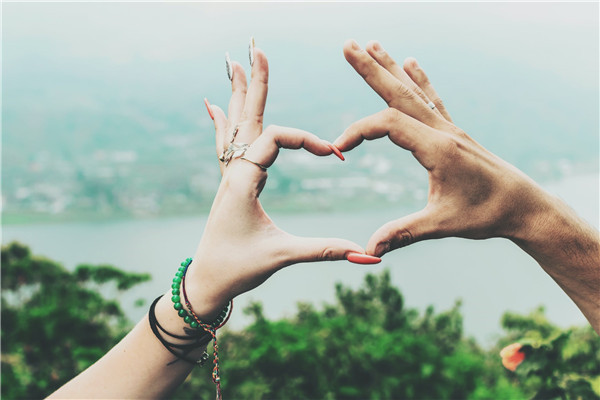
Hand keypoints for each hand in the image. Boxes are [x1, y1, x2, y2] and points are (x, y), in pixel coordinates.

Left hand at [192, 45, 370, 319]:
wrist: (205, 282)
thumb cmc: (238, 268)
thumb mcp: (281, 257)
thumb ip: (323, 251)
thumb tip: (367, 255)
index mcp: (242, 181)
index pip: (275, 139)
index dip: (307, 140)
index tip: (334, 154)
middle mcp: (232, 172)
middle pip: (246, 118)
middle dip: (255, 84)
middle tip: (256, 49)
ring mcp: (229, 176)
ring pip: (234, 126)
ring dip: (239, 95)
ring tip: (235, 65)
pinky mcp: (231, 184)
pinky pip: (227, 143)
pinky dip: (224, 120)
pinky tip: (213, 106)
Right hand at [334, 40, 598, 330]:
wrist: (524, 206)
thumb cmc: (486, 214)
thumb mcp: (443, 225)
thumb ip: (403, 234)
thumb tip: (368, 250)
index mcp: (438, 148)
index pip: (389, 124)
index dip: (359, 131)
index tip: (338, 148)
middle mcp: (443, 131)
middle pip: (399, 93)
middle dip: (371, 69)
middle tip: (348, 46)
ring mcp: (449, 128)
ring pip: (414, 91)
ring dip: (391, 67)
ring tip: (373, 44)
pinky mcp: (453, 133)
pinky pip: (431, 99)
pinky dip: (418, 80)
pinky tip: (411, 63)